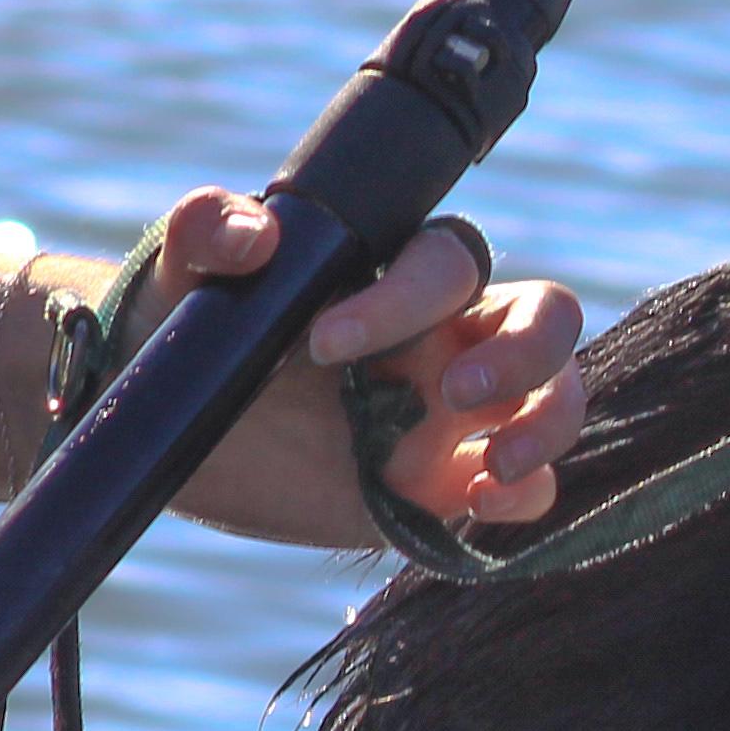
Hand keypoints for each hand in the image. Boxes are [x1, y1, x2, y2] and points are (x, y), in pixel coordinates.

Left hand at [141, 194, 590, 550]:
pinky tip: (479, 503)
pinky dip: (526, 495)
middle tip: (448, 395)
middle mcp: (445, 338)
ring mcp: (455, 417)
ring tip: (494, 465)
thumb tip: (256, 236)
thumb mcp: (183, 272)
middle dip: (522, 353)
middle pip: (546, 318)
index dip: (404, 300)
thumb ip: (209, 228)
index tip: (322, 343)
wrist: (172, 430)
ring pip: (557, 397)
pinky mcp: (447, 489)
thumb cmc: (187, 330)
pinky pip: (529, 489)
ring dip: (547, 425)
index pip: (449, 264)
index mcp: (394, 278)